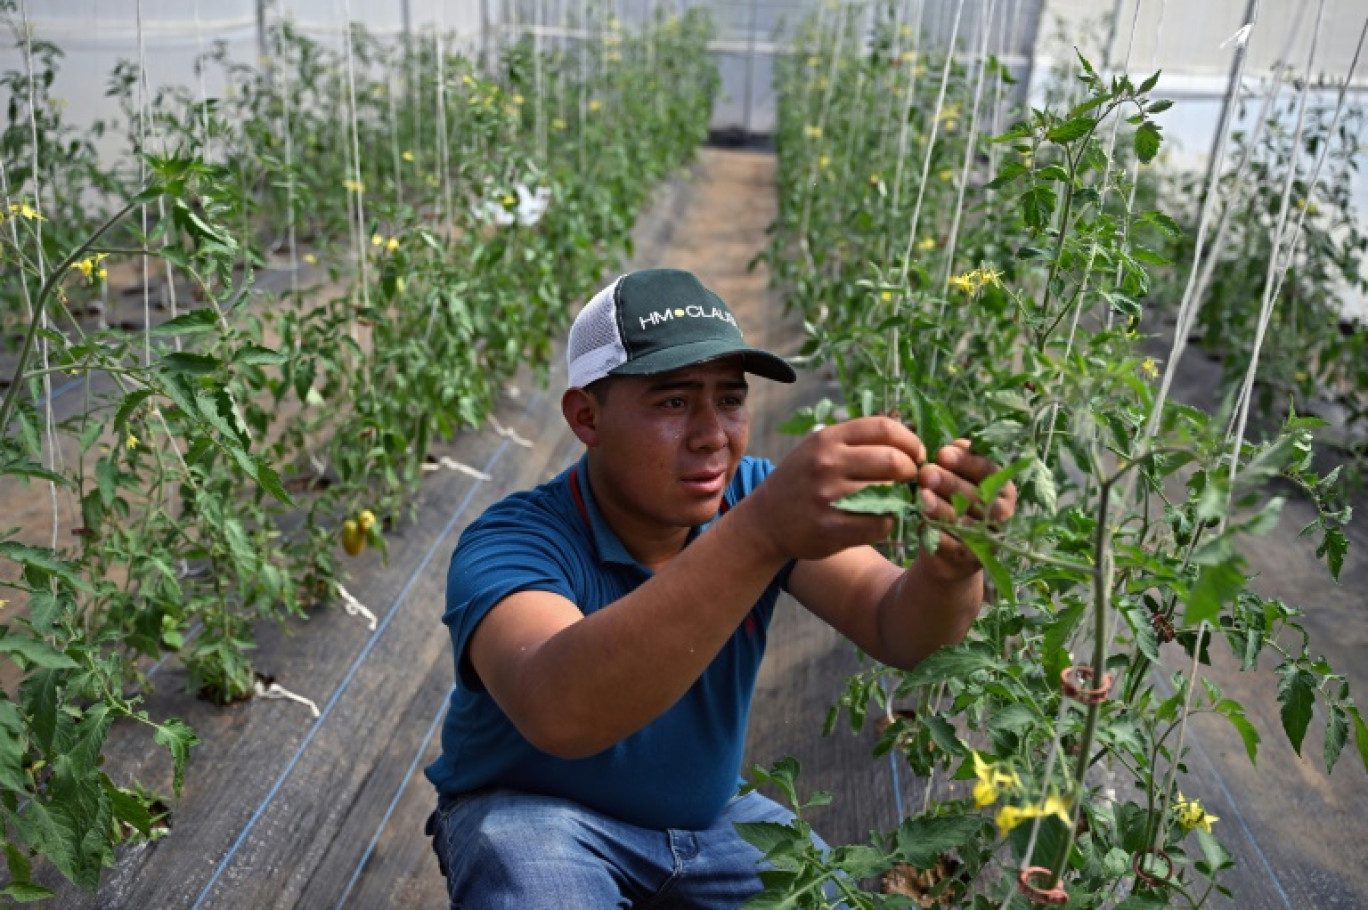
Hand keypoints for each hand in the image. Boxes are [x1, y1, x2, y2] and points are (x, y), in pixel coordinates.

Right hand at [738, 416, 926, 561]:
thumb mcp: (819, 448)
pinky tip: (879, 519)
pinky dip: (888, 522)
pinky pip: (880, 524)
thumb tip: (909, 441)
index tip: (916, 454)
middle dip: (911, 472)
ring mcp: (828, 497)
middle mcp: (827, 463)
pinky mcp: (831, 528)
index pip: (884, 428)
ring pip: (890, 494)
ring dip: (900, 499)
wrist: (766, 519)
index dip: (910, 441)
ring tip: (894, 500)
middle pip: (893, 460)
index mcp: (828, 439)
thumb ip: (857, 441)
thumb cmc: (803, 481)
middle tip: (909, 480)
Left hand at [915, 439, 1017, 579]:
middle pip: (976, 496)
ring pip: (965, 522)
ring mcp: (987, 539)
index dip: (966, 462)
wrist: (950, 553)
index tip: (942, 453)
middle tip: (926, 473)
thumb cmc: (954, 504)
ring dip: (942, 509)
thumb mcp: (959, 480)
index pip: (989, 471)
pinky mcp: (969, 561)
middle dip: (949, 483)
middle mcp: (1001, 515)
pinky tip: (920, 523)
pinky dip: (936, 535)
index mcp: (1003, 489)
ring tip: (922, 497)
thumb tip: (957, 444)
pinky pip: (953, 546)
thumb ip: (959, 463)